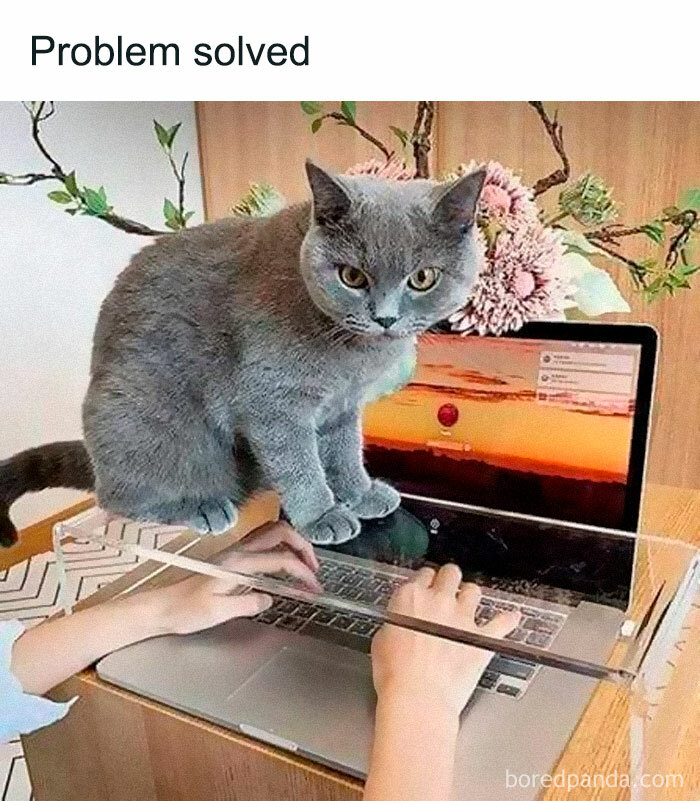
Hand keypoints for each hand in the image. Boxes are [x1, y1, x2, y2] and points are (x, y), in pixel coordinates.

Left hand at [148, 521, 320, 634]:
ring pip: (272, 533)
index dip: (303, 572)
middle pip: (280, 532)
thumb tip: (270, 599)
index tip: (314, 588)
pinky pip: (262, 542)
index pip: (281, 559)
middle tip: (314, 570)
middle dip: (303, 547)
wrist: (159, 607)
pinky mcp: (230, 557)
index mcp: (238, 562)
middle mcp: (238, 550)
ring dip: (292, 543)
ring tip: (303, 565)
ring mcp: (234, 551)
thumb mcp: (218, 613)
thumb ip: (248, 604)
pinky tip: (282, 565)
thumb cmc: (184, 610)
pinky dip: (280, 547)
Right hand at [371, 564, 519, 715]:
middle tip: (448, 586)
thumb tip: (400, 623)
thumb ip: (395, 623)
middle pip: (450, 574)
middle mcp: (439, 601)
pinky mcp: (482, 638)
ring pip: (474, 591)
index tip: (426, 586)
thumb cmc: (395, 675)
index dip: (425, 581)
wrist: (417, 698)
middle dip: (449, 579)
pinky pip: (502, 623)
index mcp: (411, 598)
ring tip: (470, 601)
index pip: (423, 575)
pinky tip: (512, 617)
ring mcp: (463, 618)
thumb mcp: (381, 641)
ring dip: (471, 595)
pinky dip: (508, 619)